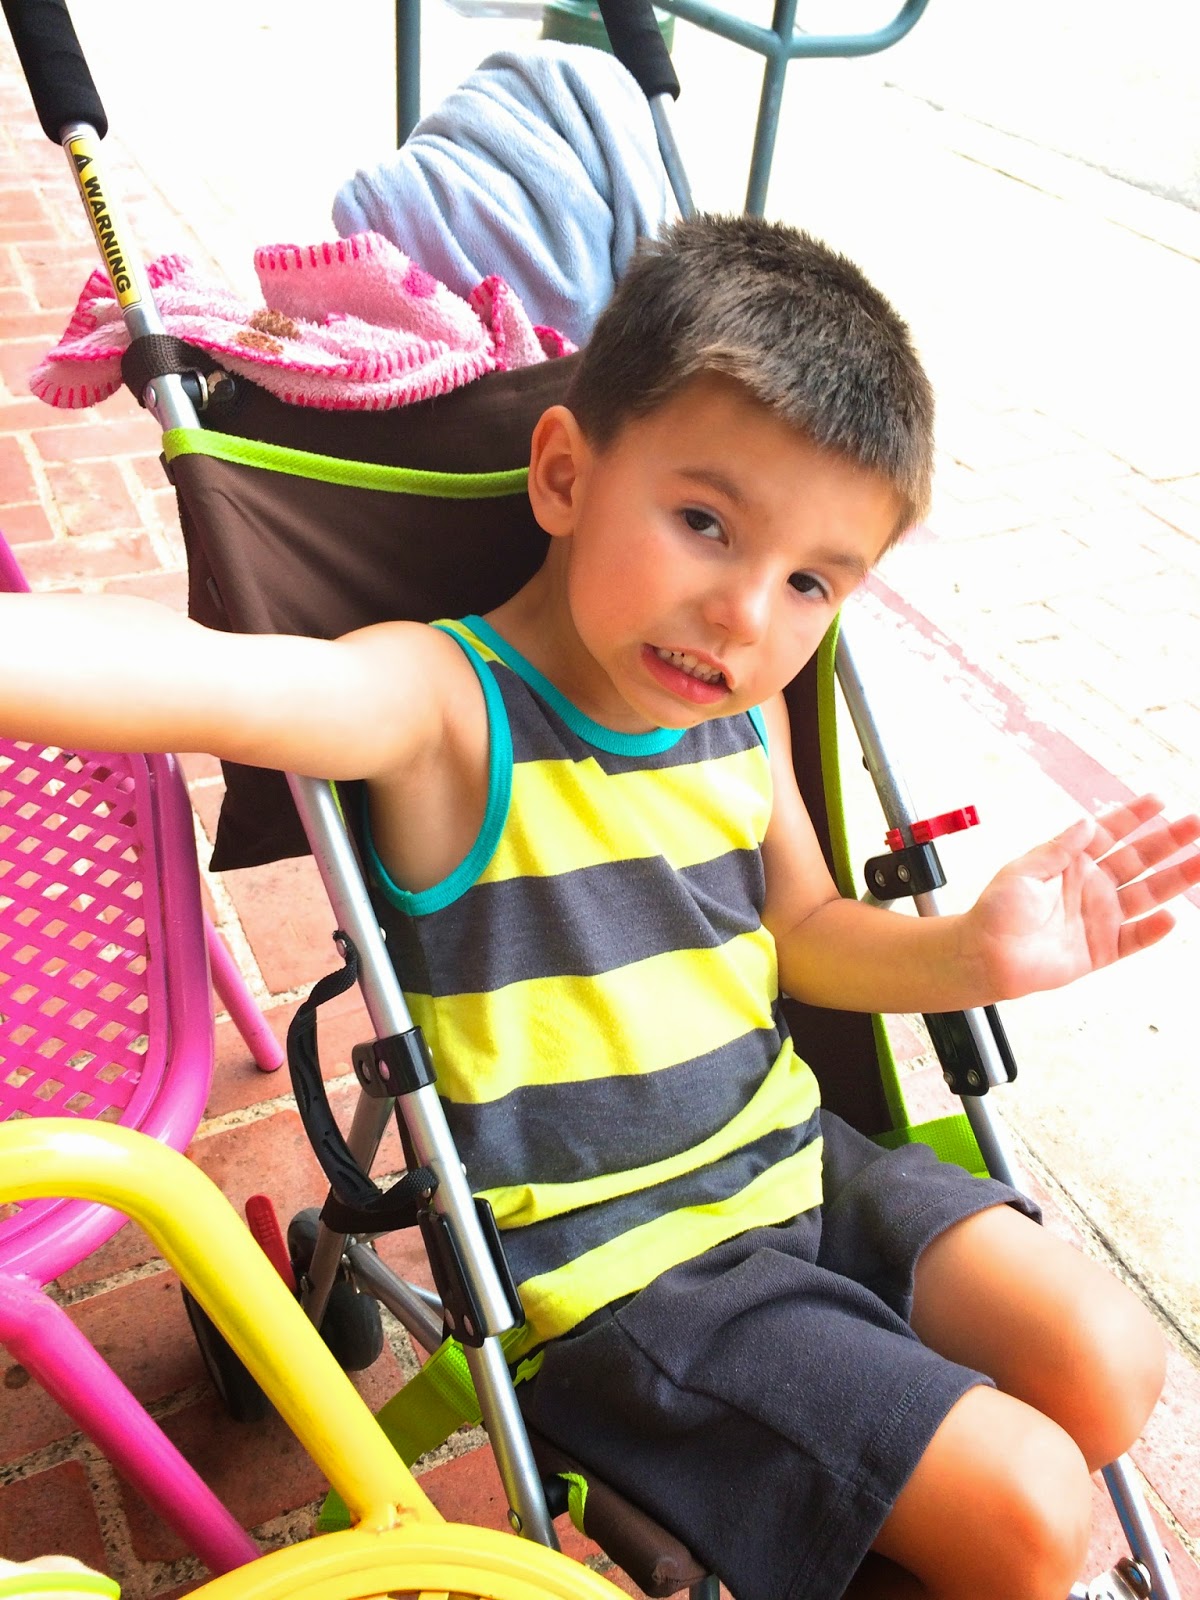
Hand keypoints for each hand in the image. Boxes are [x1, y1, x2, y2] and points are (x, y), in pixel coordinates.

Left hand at [968, 795, 1199, 999]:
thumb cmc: (995, 912)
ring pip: (1146, 895)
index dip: (1133, 818)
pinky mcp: (1101, 949)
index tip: (1159, 801)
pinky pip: (1134, 938)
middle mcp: (1090, 887)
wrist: (984, 957)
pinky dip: (1153, 929)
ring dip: (1174, 880)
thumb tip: (1086, 822)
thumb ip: (1058, 848)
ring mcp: (1099, 918)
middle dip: (1167, 842)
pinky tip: (1171, 917)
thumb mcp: (1023, 870)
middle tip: (1194, 824)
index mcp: (1070, 864)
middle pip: (1137, 860)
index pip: (1108, 834)